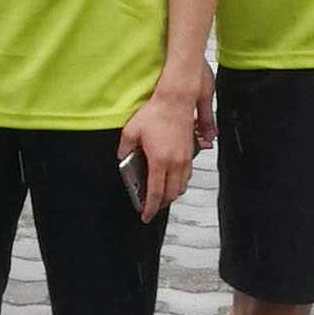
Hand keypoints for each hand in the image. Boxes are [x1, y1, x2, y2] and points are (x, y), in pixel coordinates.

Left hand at [117, 84, 201, 220]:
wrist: (176, 100)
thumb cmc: (156, 113)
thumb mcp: (131, 131)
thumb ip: (124, 149)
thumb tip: (122, 158)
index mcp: (160, 161)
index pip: (156, 194)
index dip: (150, 208)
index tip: (145, 215)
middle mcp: (175, 163)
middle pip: (171, 195)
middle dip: (160, 205)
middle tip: (151, 206)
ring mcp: (185, 158)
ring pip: (181, 187)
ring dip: (171, 194)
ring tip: (160, 194)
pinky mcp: (190, 152)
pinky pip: (187, 176)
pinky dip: (179, 182)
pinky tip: (171, 178)